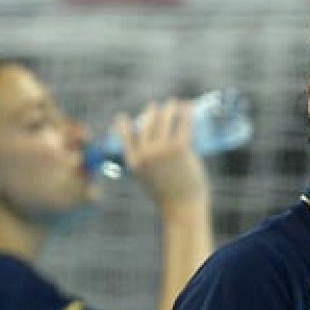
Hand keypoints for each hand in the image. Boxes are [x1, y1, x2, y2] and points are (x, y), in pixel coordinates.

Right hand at [115, 99, 209, 214]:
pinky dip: (185, 112)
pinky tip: (187, 106)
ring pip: (165, 119)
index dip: (122, 125)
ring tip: (174, 103)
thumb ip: (144, 164)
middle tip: (159, 107)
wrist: (182, 207)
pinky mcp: (180, 148)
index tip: (122, 117)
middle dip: (152, 111)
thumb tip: (145, 148)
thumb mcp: (147, 180)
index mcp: (134, 162)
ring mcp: (163, 150)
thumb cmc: (166, 195)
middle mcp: (146, 154)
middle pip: (147, 123)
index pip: (124, 137)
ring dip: (169, 107)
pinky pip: (182, 124)